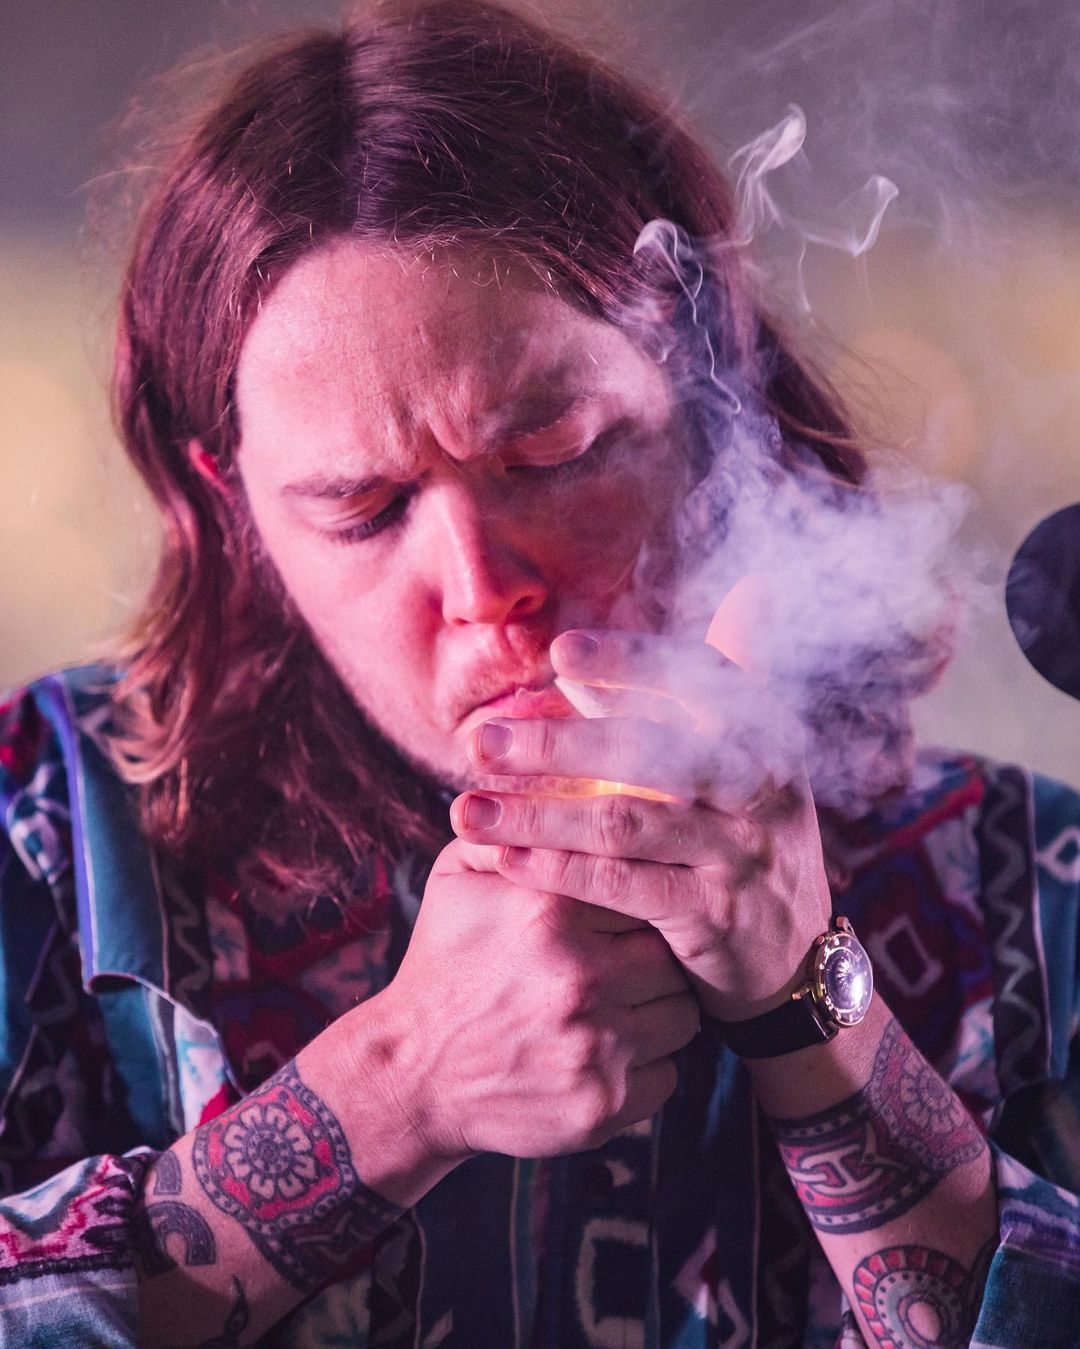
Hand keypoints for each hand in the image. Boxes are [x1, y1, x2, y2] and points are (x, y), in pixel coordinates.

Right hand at [374, 837, 698, 1163]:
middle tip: (626, 962)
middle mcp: (581, 976)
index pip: (643, 887)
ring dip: (657, 1011)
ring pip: (682, 1014)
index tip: (626, 912)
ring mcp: (597, 1045)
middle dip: (655, 956)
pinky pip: (668, 1074)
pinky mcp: (605, 1103)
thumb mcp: (456, 879)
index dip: (638, 900)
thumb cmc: (442, 966)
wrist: (410, 1074)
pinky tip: (604, 1055)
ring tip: (617, 1008)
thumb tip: (552, 779)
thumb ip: (509, 824)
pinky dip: (645, 1067)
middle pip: (674, 952)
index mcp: (551, 910)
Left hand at [451, 630, 832, 1021]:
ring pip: (627, 822)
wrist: (792, 951)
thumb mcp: (731, 762)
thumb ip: (667, 701)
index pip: (700, 677)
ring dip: (538, 814)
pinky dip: (560, 869)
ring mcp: (742, 854)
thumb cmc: (737, 834)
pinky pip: (624, 885)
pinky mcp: (717, 917)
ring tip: (467, 810)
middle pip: (654, 750)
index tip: (560, 652)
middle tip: (480, 741)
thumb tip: (591, 643)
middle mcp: (762, 787)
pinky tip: (504, 858)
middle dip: (560, 743)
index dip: (631, 660)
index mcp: (763, 735)